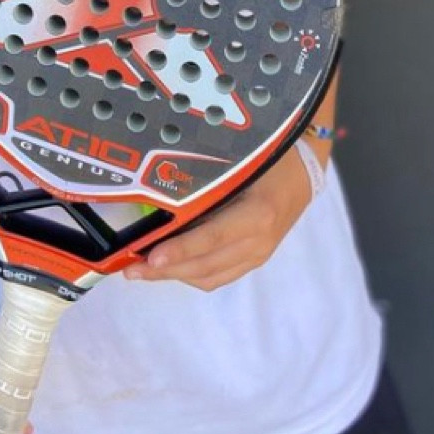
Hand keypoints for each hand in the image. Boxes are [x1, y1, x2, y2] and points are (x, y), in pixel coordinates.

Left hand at [123, 147, 314, 290]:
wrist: (305, 171)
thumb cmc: (270, 157)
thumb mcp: (240, 162)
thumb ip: (208, 181)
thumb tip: (162, 192)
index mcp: (257, 215)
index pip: (211, 238)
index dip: (180, 250)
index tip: (150, 257)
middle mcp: (259, 242)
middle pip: (206, 265)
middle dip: (165, 270)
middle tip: (129, 269)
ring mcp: (258, 255)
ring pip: (209, 277)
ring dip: (174, 276)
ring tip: (141, 270)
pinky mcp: (255, 260)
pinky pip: (219, 276)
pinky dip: (191, 275)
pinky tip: (169, 267)